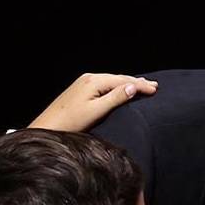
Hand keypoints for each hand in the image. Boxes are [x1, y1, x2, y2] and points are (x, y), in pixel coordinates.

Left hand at [28, 72, 158, 131]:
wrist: (48, 127)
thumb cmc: (71, 123)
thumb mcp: (96, 111)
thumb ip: (115, 98)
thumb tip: (132, 87)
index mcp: (94, 81)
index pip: (123, 80)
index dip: (140, 85)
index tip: (155, 89)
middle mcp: (89, 78)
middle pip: (118, 78)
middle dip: (136, 82)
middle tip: (153, 85)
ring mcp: (84, 83)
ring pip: (111, 81)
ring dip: (127, 84)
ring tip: (141, 86)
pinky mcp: (80, 90)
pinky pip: (104, 85)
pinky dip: (116, 87)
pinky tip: (121, 90)